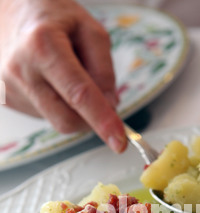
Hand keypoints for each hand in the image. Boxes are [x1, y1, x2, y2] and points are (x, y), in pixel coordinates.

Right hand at [0, 0, 126, 152]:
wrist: (6, 9)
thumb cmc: (51, 15)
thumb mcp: (89, 29)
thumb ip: (104, 69)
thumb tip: (111, 105)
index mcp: (42, 46)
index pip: (79, 95)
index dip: (102, 121)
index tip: (119, 142)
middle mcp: (21, 70)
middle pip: (67, 120)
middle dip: (90, 119)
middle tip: (99, 98)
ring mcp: (9, 88)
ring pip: (56, 120)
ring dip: (71, 107)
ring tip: (62, 73)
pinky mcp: (6, 100)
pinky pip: (44, 115)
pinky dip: (56, 104)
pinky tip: (48, 79)